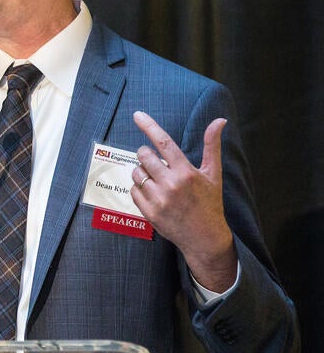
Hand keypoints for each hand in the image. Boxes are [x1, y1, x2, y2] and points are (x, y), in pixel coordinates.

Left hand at [131, 110, 236, 291]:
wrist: (205, 237)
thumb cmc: (209, 202)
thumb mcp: (213, 174)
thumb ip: (212, 146)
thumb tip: (219, 121)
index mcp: (187, 172)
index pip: (164, 143)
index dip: (150, 126)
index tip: (137, 115)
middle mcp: (171, 184)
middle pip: (144, 155)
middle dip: (147, 155)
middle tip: (157, 163)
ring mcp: (158, 199)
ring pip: (136, 172)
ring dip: (142, 172)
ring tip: (157, 181)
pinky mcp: (148, 212)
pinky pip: (133, 190)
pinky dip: (139, 189)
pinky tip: (153, 194)